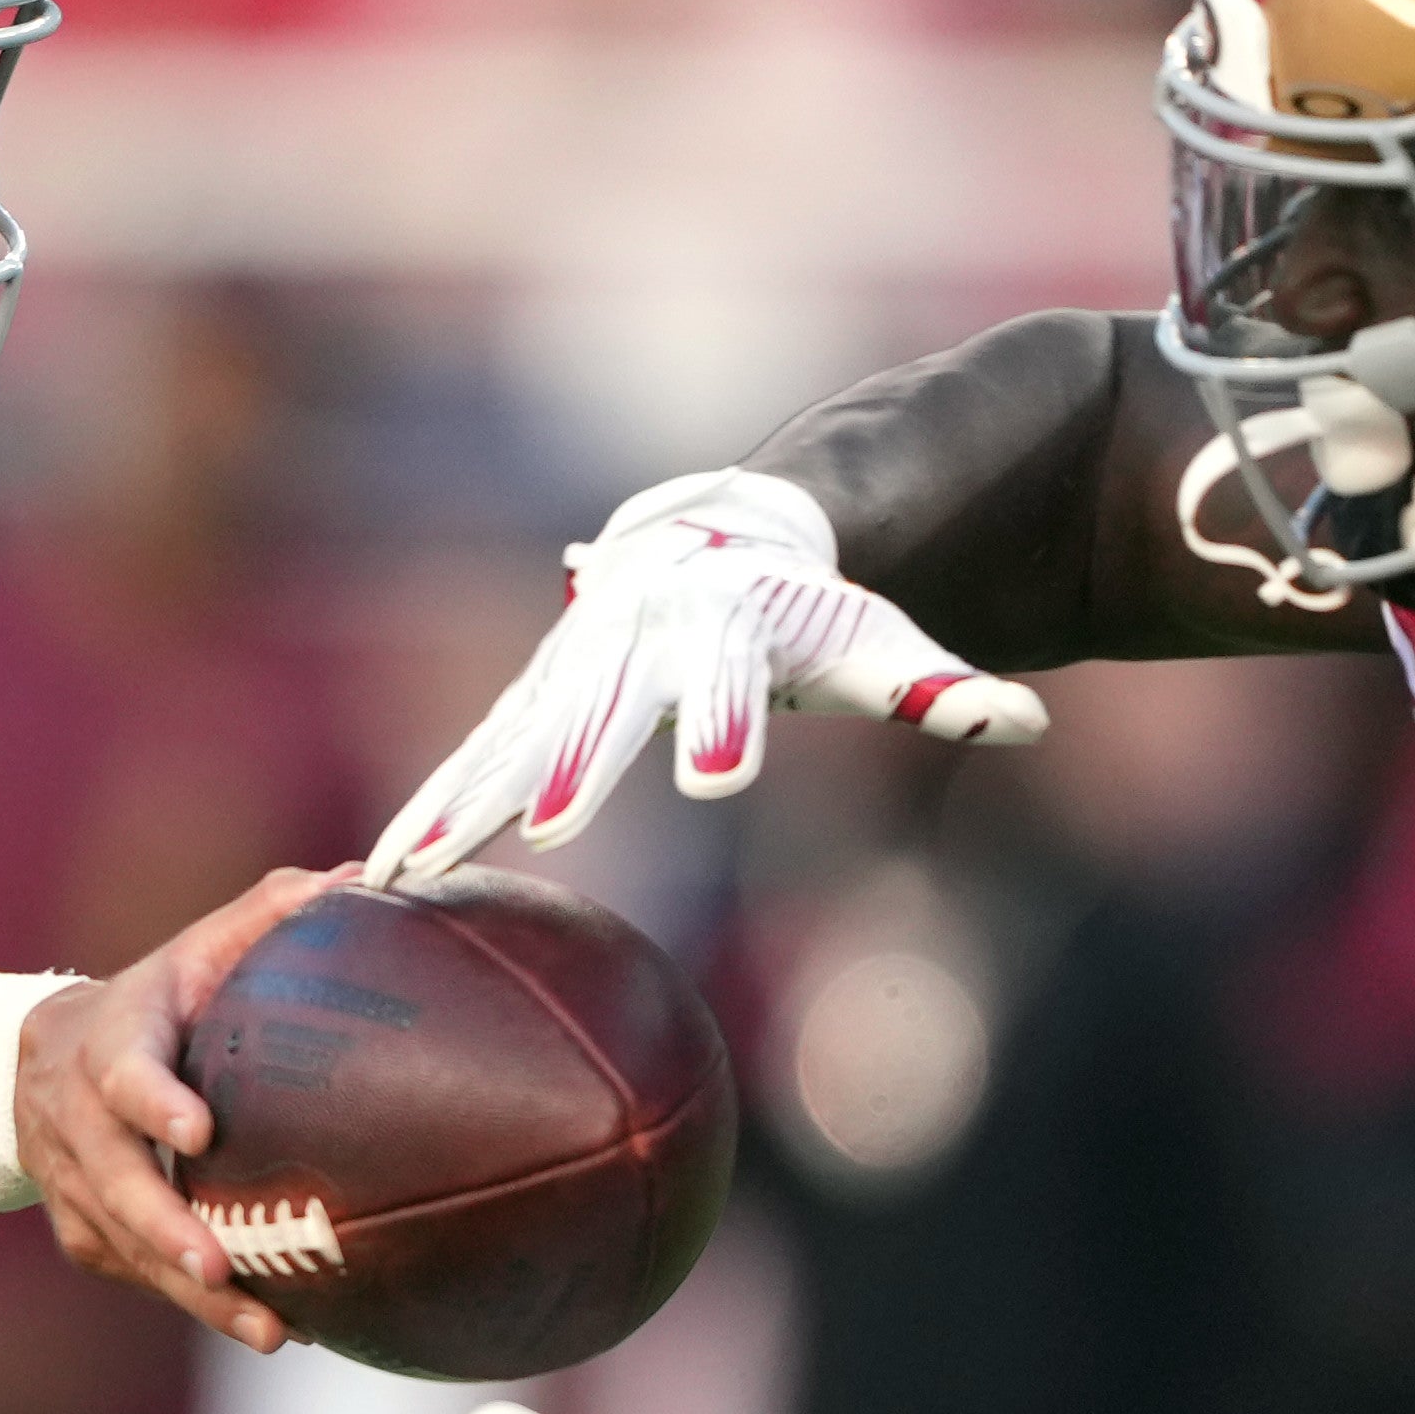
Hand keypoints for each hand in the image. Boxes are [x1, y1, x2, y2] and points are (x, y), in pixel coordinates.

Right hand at [15, 862, 351, 1352]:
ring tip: (271, 1332)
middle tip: (222, 1266)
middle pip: (115, 1184)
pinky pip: (138, 1276)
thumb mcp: (194, 951)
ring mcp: (73, 1187)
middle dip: (167, 1229)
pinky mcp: (83, 1234)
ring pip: (128, 1248)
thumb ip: (268, 914)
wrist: (31, 1063)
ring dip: (195, 1294)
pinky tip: (272, 1327)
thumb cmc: (149, 1004)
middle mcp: (76, 1123)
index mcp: (107, 1047)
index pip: (124, 1075)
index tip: (197, 1131)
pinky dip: (197, 1304)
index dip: (155, 1103)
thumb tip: (360, 877)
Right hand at [365, 470, 1045, 888]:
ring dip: (462, 796)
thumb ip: (944, 684)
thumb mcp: (880, 642)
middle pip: (599, 707)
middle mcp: (637, 638)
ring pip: (514, 734)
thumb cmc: (815, 609)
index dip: (725, 720)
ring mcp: (574, 665)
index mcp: (726, 623)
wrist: (722, 540)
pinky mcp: (537, 697)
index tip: (717, 774)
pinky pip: (478, 754)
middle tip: (540, 824)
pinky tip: (382, 873)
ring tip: (408, 864)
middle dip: (568, 763)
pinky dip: (433, 804)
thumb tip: (1032, 717)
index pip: (731, 677)